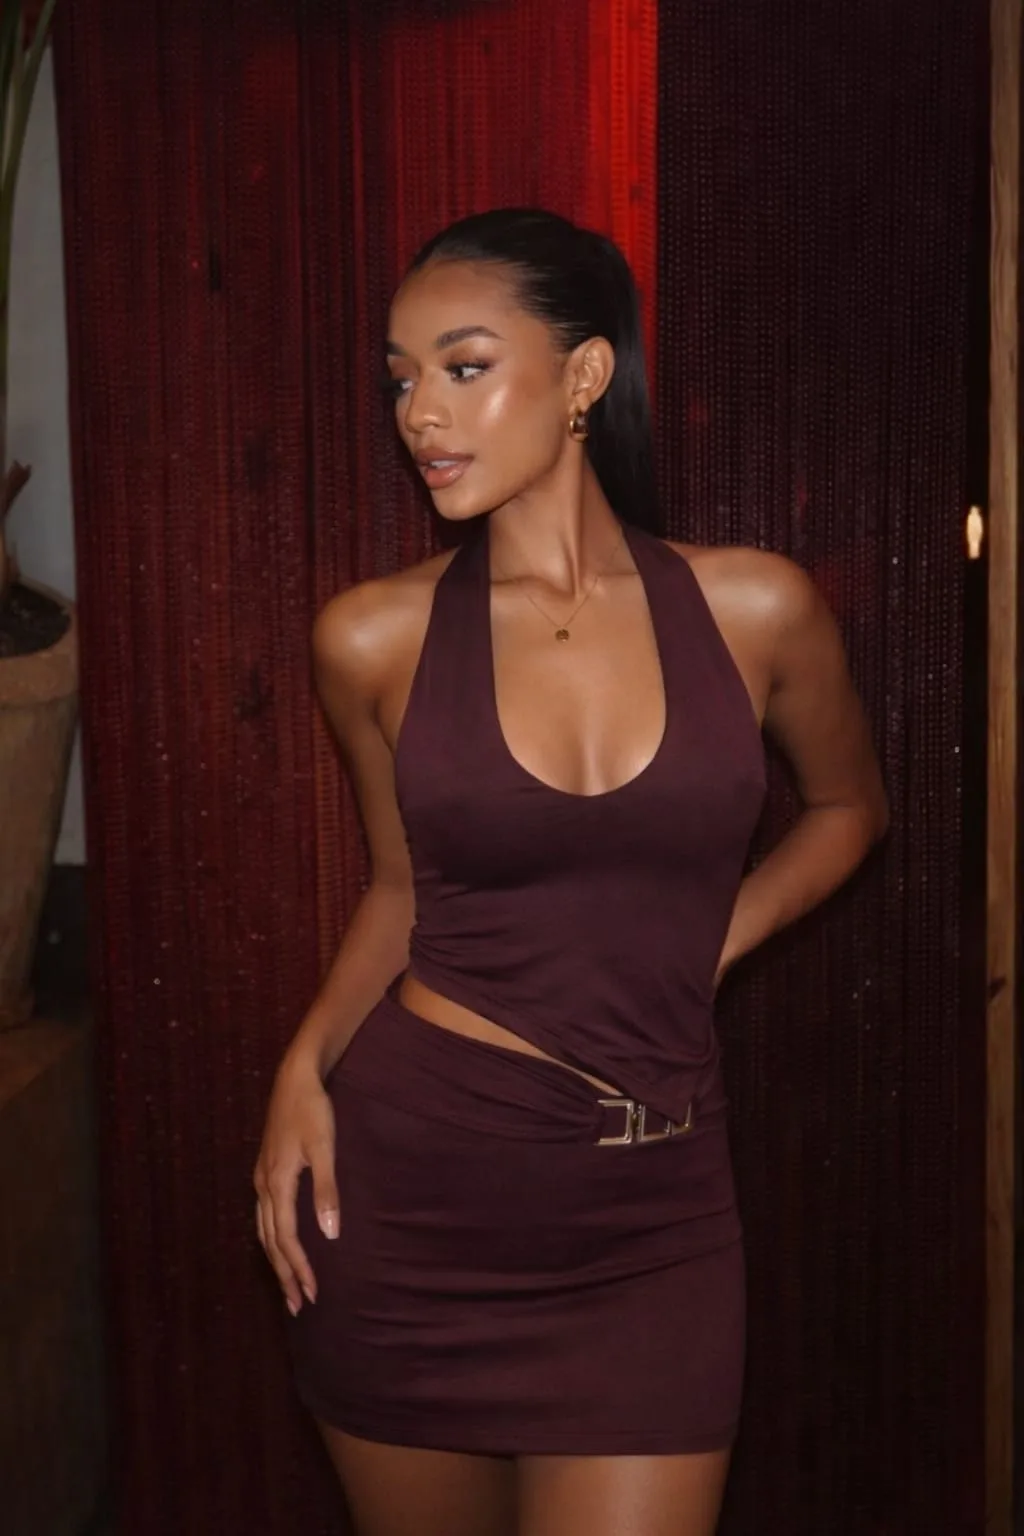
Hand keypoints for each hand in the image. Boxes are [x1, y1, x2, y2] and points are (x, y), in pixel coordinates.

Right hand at [253, 1057, 339, 1315]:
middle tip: (296, 1306)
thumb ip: (326, 1191)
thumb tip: (330, 1235)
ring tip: (287, 1283)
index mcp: (277, 1183)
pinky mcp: (265, 1167)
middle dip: (283, 1274)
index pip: (287, 1239)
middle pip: (270, 1241)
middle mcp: (263, 1185)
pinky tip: (280, 1241)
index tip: (312, 1294)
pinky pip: (264, 1214)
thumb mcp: (325, 1148)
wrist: (295, 1076)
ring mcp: (261, 1176)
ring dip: (276, 1259)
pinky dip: (272, 1237)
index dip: (299, 1268)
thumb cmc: (313, 1109)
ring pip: (263, 1229)